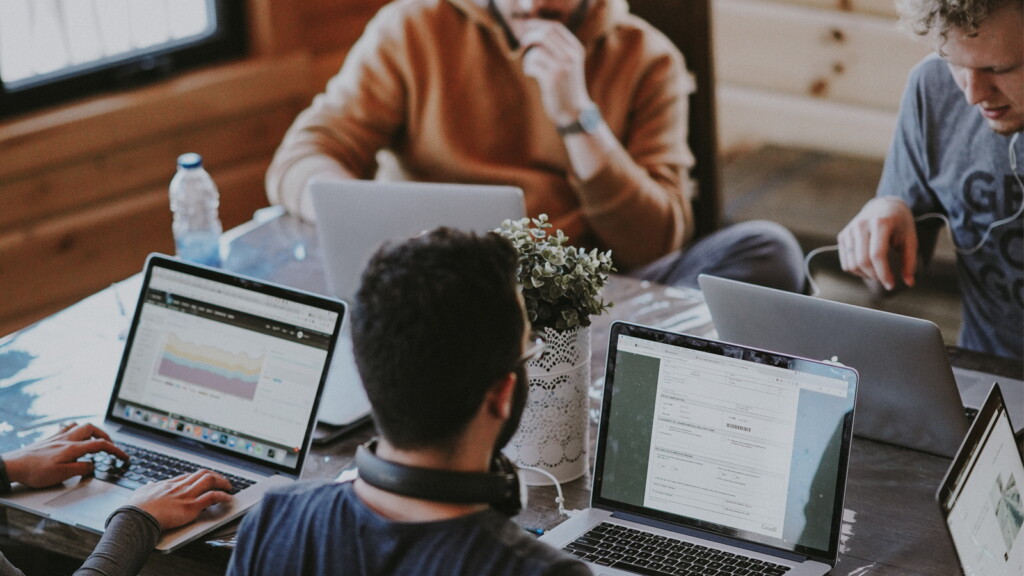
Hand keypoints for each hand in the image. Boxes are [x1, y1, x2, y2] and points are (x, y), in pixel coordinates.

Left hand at [2, 423, 129, 487]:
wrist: (13, 466)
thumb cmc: (35, 472)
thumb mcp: (61, 475)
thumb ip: (81, 468)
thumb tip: (92, 465)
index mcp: (72, 448)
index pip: (100, 445)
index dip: (115, 450)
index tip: (124, 457)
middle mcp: (67, 439)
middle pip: (92, 429)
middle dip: (105, 436)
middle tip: (111, 445)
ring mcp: (58, 437)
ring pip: (80, 426)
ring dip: (92, 430)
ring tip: (96, 439)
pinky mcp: (49, 439)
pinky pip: (67, 428)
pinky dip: (76, 429)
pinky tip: (74, 435)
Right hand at [129, 470, 232, 530]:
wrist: (136, 517)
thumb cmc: (136, 509)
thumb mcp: (140, 493)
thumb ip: (148, 488)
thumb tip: (149, 485)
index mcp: (168, 484)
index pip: (188, 476)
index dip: (199, 477)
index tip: (205, 479)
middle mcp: (180, 487)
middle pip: (202, 474)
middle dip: (215, 476)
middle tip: (222, 481)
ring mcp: (186, 495)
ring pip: (210, 480)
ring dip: (222, 482)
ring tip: (229, 486)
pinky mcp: (191, 507)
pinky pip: (212, 497)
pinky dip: (223, 496)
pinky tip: (228, 498)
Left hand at [520, 20, 590, 126]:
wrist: (573, 111)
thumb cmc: (566, 87)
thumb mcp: (569, 64)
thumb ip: (558, 48)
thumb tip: (534, 32)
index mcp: (576, 49)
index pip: (556, 27)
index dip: (538, 24)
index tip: (526, 27)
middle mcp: (571, 56)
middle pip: (545, 34)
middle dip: (530, 36)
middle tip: (522, 43)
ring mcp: (562, 67)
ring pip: (537, 51)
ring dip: (529, 58)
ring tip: (531, 68)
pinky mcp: (552, 79)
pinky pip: (532, 64)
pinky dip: (528, 68)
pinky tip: (532, 74)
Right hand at [837, 197, 917, 289]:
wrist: (883, 206)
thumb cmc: (899, 223)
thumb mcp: (910, 239)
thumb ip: (909, 261)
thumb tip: (909, 282)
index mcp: (880, 223)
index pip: (877, 255)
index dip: (884, 273)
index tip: (891, 285)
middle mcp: (861, 225)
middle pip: (862, 261)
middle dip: (874, 276)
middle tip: (885, 279)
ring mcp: (849, 230)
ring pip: (851, 264)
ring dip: (864, 275)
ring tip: (876, 273)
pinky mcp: (842, 236)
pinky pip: (845, 262)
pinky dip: (856, 270)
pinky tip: (867, 268)